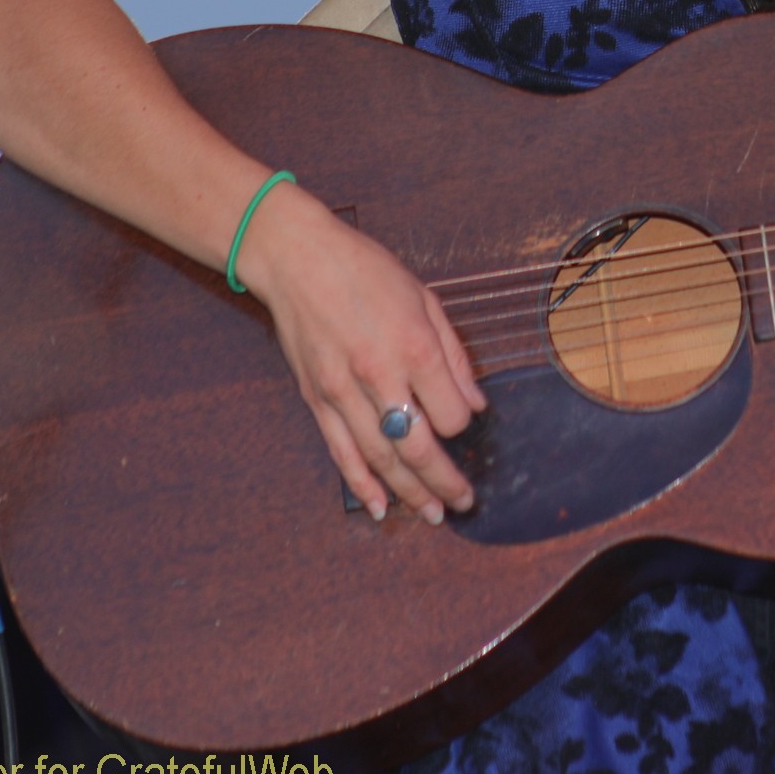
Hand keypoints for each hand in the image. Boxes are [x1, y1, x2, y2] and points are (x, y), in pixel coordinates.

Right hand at [234, 186, 487, 522]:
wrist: (298, 259)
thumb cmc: (367, 271)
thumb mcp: (425, 299)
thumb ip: (454, 356)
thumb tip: (476, 403)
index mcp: (415, 347)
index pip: (450, 413)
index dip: (462, 424)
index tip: (462, 420)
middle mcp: (380, 375)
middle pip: (418, 447)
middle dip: (444, 481)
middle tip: (463, 503)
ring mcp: (343, 392)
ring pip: (381, 457)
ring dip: (408, 492)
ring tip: (431, 514)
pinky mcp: (316, 399)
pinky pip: (341, 451)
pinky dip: (360, 482)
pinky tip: (377, 506)